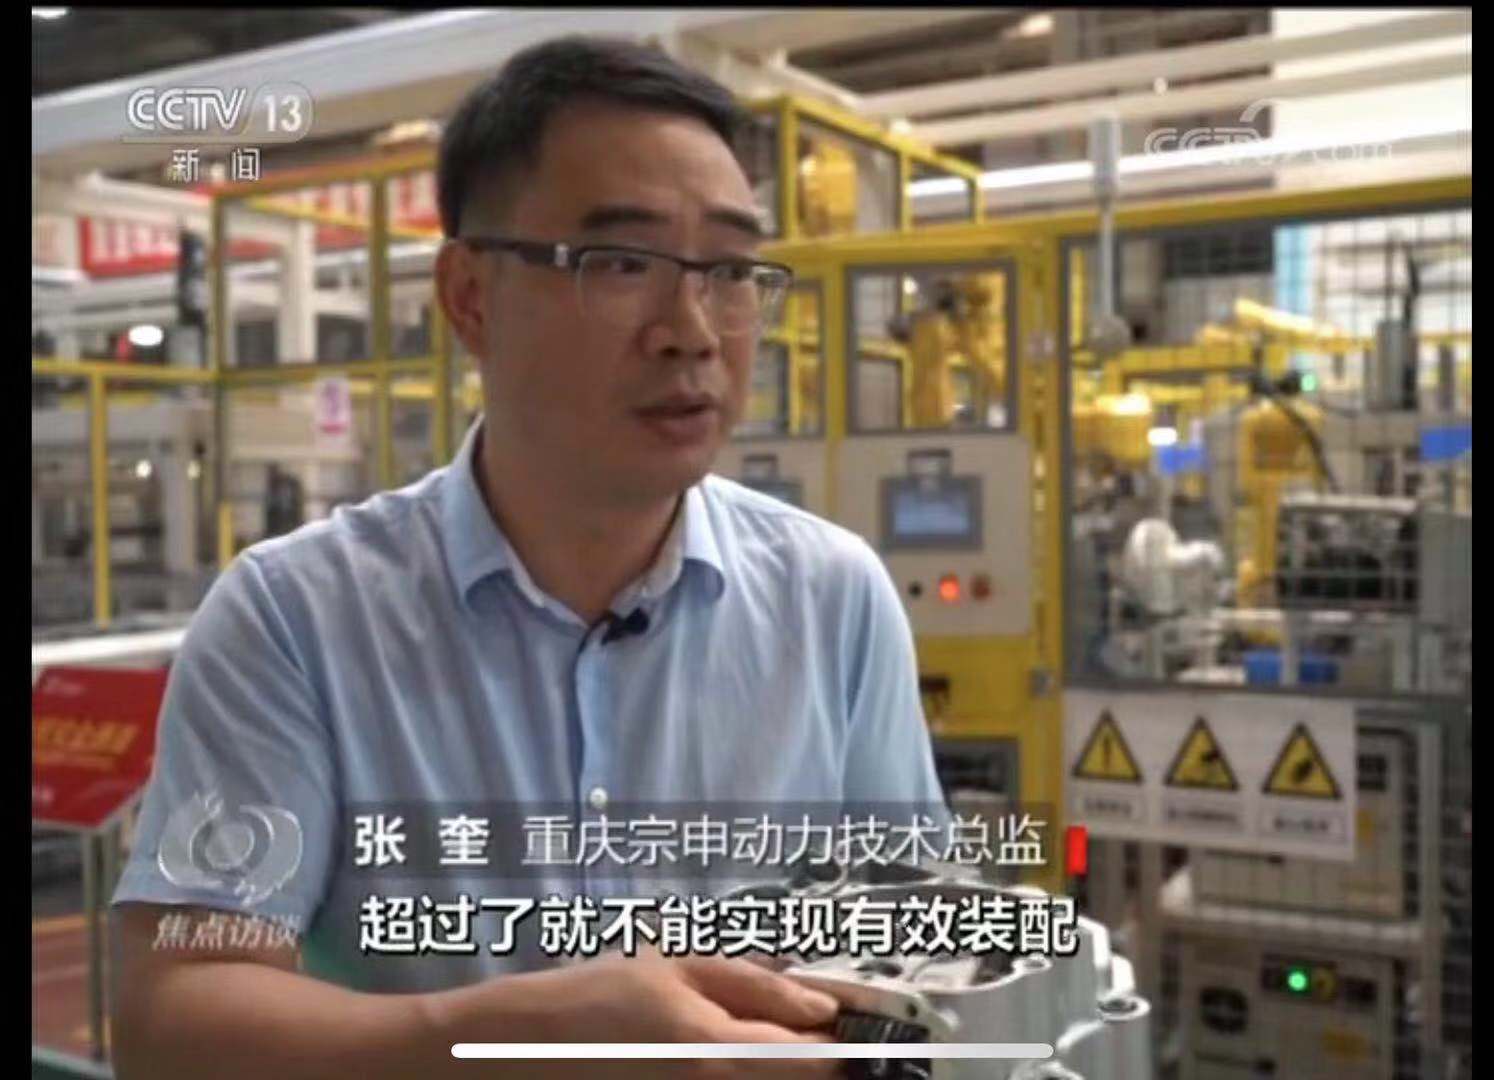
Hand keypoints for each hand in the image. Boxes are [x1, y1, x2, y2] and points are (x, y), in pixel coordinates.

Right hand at [460, 950, 844, 1078]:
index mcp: (720, 1055)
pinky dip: (743, 1079)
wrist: (522, 1052)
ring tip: (746, 1041)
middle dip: (813, 1059)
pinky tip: (711, 1058)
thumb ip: (756, 985)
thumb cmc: (600, 997)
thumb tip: (825, 1006)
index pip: (821, 1063)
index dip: (843, 1040)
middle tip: (797, 1029)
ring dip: (778, 1071)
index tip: (845, 1020)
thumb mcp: (678, 968)